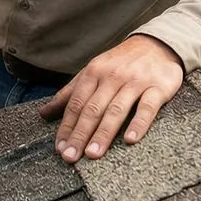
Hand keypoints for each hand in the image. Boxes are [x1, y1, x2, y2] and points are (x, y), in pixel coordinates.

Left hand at [39, 34, 183, 161]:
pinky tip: (130, 140)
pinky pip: (147, 107)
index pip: (76, 103)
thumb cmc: (119, 63)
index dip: (66, 127)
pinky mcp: (158, 88)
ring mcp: (135, 82)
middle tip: (71, 156)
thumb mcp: (92, 72)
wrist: (157, 44)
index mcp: (93, 73)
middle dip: (80, 134)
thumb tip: (43, 114)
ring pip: (116, 110)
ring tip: (93, 154)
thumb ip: (69, 93)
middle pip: (92, 109)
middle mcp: (112, 77)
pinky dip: (138, 124)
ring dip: (103, 133)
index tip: (60, 148)